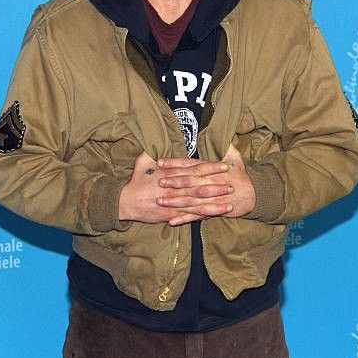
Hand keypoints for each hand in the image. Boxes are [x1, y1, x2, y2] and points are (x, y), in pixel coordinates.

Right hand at [118, 150, 236, 223]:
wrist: (125, 201)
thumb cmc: (136, 180)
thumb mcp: (144, 160)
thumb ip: (155, 152)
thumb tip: (161, 141)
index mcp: (171, 173)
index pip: (195, 168)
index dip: (211, 167)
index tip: (225, 165)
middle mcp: (174, 187)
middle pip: (200, 185)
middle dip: (217, 184)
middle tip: (233, 182)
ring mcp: (173, 202)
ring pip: (198, 202)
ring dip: (215, 201)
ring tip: (230, 200)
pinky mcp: (171, 214)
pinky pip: (190, 216)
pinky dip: (204, 215)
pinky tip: (216, 215)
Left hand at [156, 144, 255, 225]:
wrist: (256, 194)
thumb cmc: (242, 174)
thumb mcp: (235, 156)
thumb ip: (224, 146)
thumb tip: (219, 131)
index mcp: (212, 169)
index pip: (190, 164)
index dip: (175, 163)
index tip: (160, 162)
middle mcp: (211, 182)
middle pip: (190, 182)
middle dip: (173, 181)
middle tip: (158, 181)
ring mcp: (212, 198)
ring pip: (191, 199)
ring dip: (175, 201)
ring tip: (160, 201)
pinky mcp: (214, 211)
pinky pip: (197, 216)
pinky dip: (184, 219)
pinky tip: (172, 221)